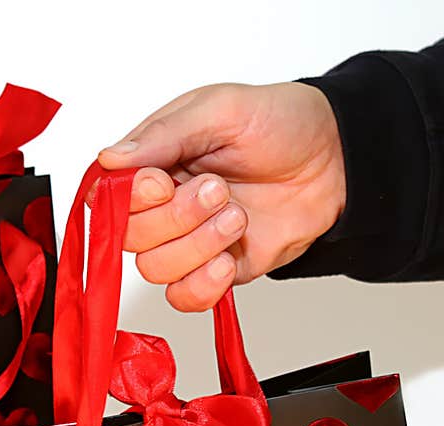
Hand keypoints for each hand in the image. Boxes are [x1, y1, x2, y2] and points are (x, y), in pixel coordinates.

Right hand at [95, 82, 345, 311]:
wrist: (335, 159)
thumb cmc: (279, 124)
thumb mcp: (220, 110)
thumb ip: (162, 135)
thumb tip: (108, 159)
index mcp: (154, 162)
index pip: (109, 196)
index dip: (132, 199)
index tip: (164, 183)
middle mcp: (164, 205)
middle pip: (131, 236)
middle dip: (176, 218)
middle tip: (219, 190)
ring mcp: (189, 241)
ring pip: (155, 268)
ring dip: (197, 246)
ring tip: (237, 216)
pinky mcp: (216, 270)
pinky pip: (185, 297)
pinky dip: (203, 285)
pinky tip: (228, 262)